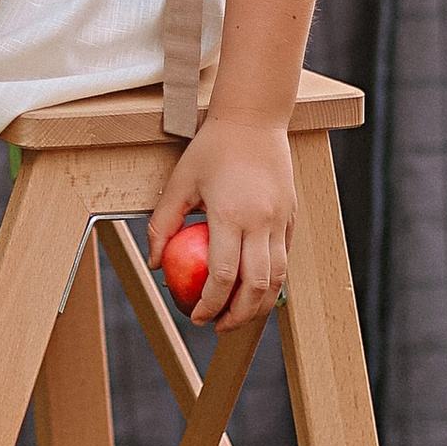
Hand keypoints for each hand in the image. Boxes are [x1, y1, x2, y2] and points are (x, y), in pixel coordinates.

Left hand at [149, 115, 295, 329]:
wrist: (254, 118)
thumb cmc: (212, 148)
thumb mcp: (179, 181)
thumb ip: (163, 223)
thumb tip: (154, 263)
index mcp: (231, 214)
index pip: (223, 276)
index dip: (210, 304)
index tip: (197, 317)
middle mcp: (261, 222)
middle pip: (255, 287)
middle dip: (237, 315)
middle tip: (218, 326)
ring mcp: (281, 220)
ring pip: (277, 278)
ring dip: (259, 305)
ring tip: (239, 316)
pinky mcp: (292, 217)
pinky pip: (285, 258)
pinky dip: (273, 280)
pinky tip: (255, 289)